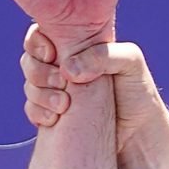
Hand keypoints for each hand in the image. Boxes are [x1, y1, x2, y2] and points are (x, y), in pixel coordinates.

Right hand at [21, 29, 168, 168]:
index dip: (38, 42)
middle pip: (29, 60)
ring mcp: (56, 92)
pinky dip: (38, 113)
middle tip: (60, 83)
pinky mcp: (53, 116)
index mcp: (78, 46)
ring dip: (39, 95)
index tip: (51, 54)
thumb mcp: (130, 61)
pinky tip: (55, 119)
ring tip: (63, 106)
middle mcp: (63, 67)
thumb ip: (102, 55)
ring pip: (30, 87)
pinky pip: (32, 110)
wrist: (139, 134)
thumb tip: (67, 69)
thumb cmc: (139, 91)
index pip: (43, 34)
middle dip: (38, 72)